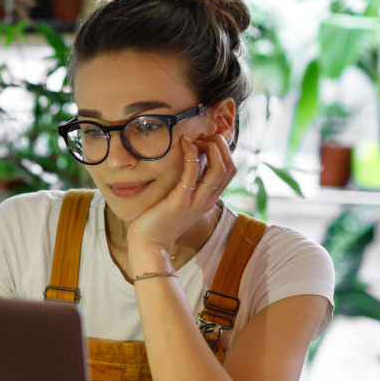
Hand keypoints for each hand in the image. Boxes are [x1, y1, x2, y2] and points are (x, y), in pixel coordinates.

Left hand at [126, 133, 235, 267]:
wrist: (149, 243)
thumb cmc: (160, 220)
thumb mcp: (181, 201)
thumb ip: (190, 185)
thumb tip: (191, 161)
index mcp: (209, 200)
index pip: (230, 170)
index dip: (223, 150)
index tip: (205, 141)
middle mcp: (207, 201)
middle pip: (229, 166)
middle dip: (220, 145)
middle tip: (202, 137)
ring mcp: (196, 201)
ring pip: (219, 169)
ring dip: (211, 147)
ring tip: (195, 139)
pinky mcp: (180, 201)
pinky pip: (193, 172)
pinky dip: (191, 154)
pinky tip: (184, 144)